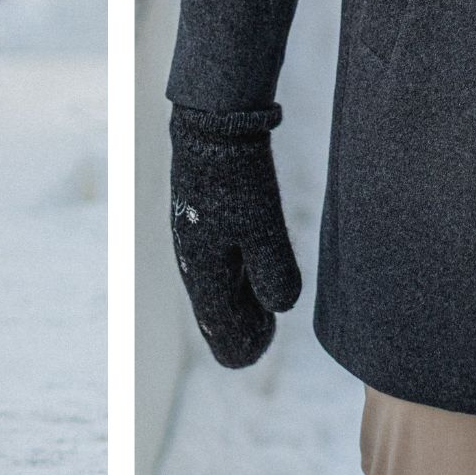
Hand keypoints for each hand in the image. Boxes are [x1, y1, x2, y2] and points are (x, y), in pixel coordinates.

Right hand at [170, 104, 301, 367]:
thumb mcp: (263, 227)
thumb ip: (273, 271)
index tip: (263, 345)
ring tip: (262, 310)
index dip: (245, 345)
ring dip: (238, 303)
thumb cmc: (238, 180)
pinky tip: (249, 272)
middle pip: (215, 314)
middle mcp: (194, 264)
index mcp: (204, 273)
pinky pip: (214, 266)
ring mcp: (195, 244)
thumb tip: (281, 307)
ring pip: (215, 289)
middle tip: (266, 334)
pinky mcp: (201, 225)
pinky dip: (232, 280)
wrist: (212, 129)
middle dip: (241, 328)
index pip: (220, 330)